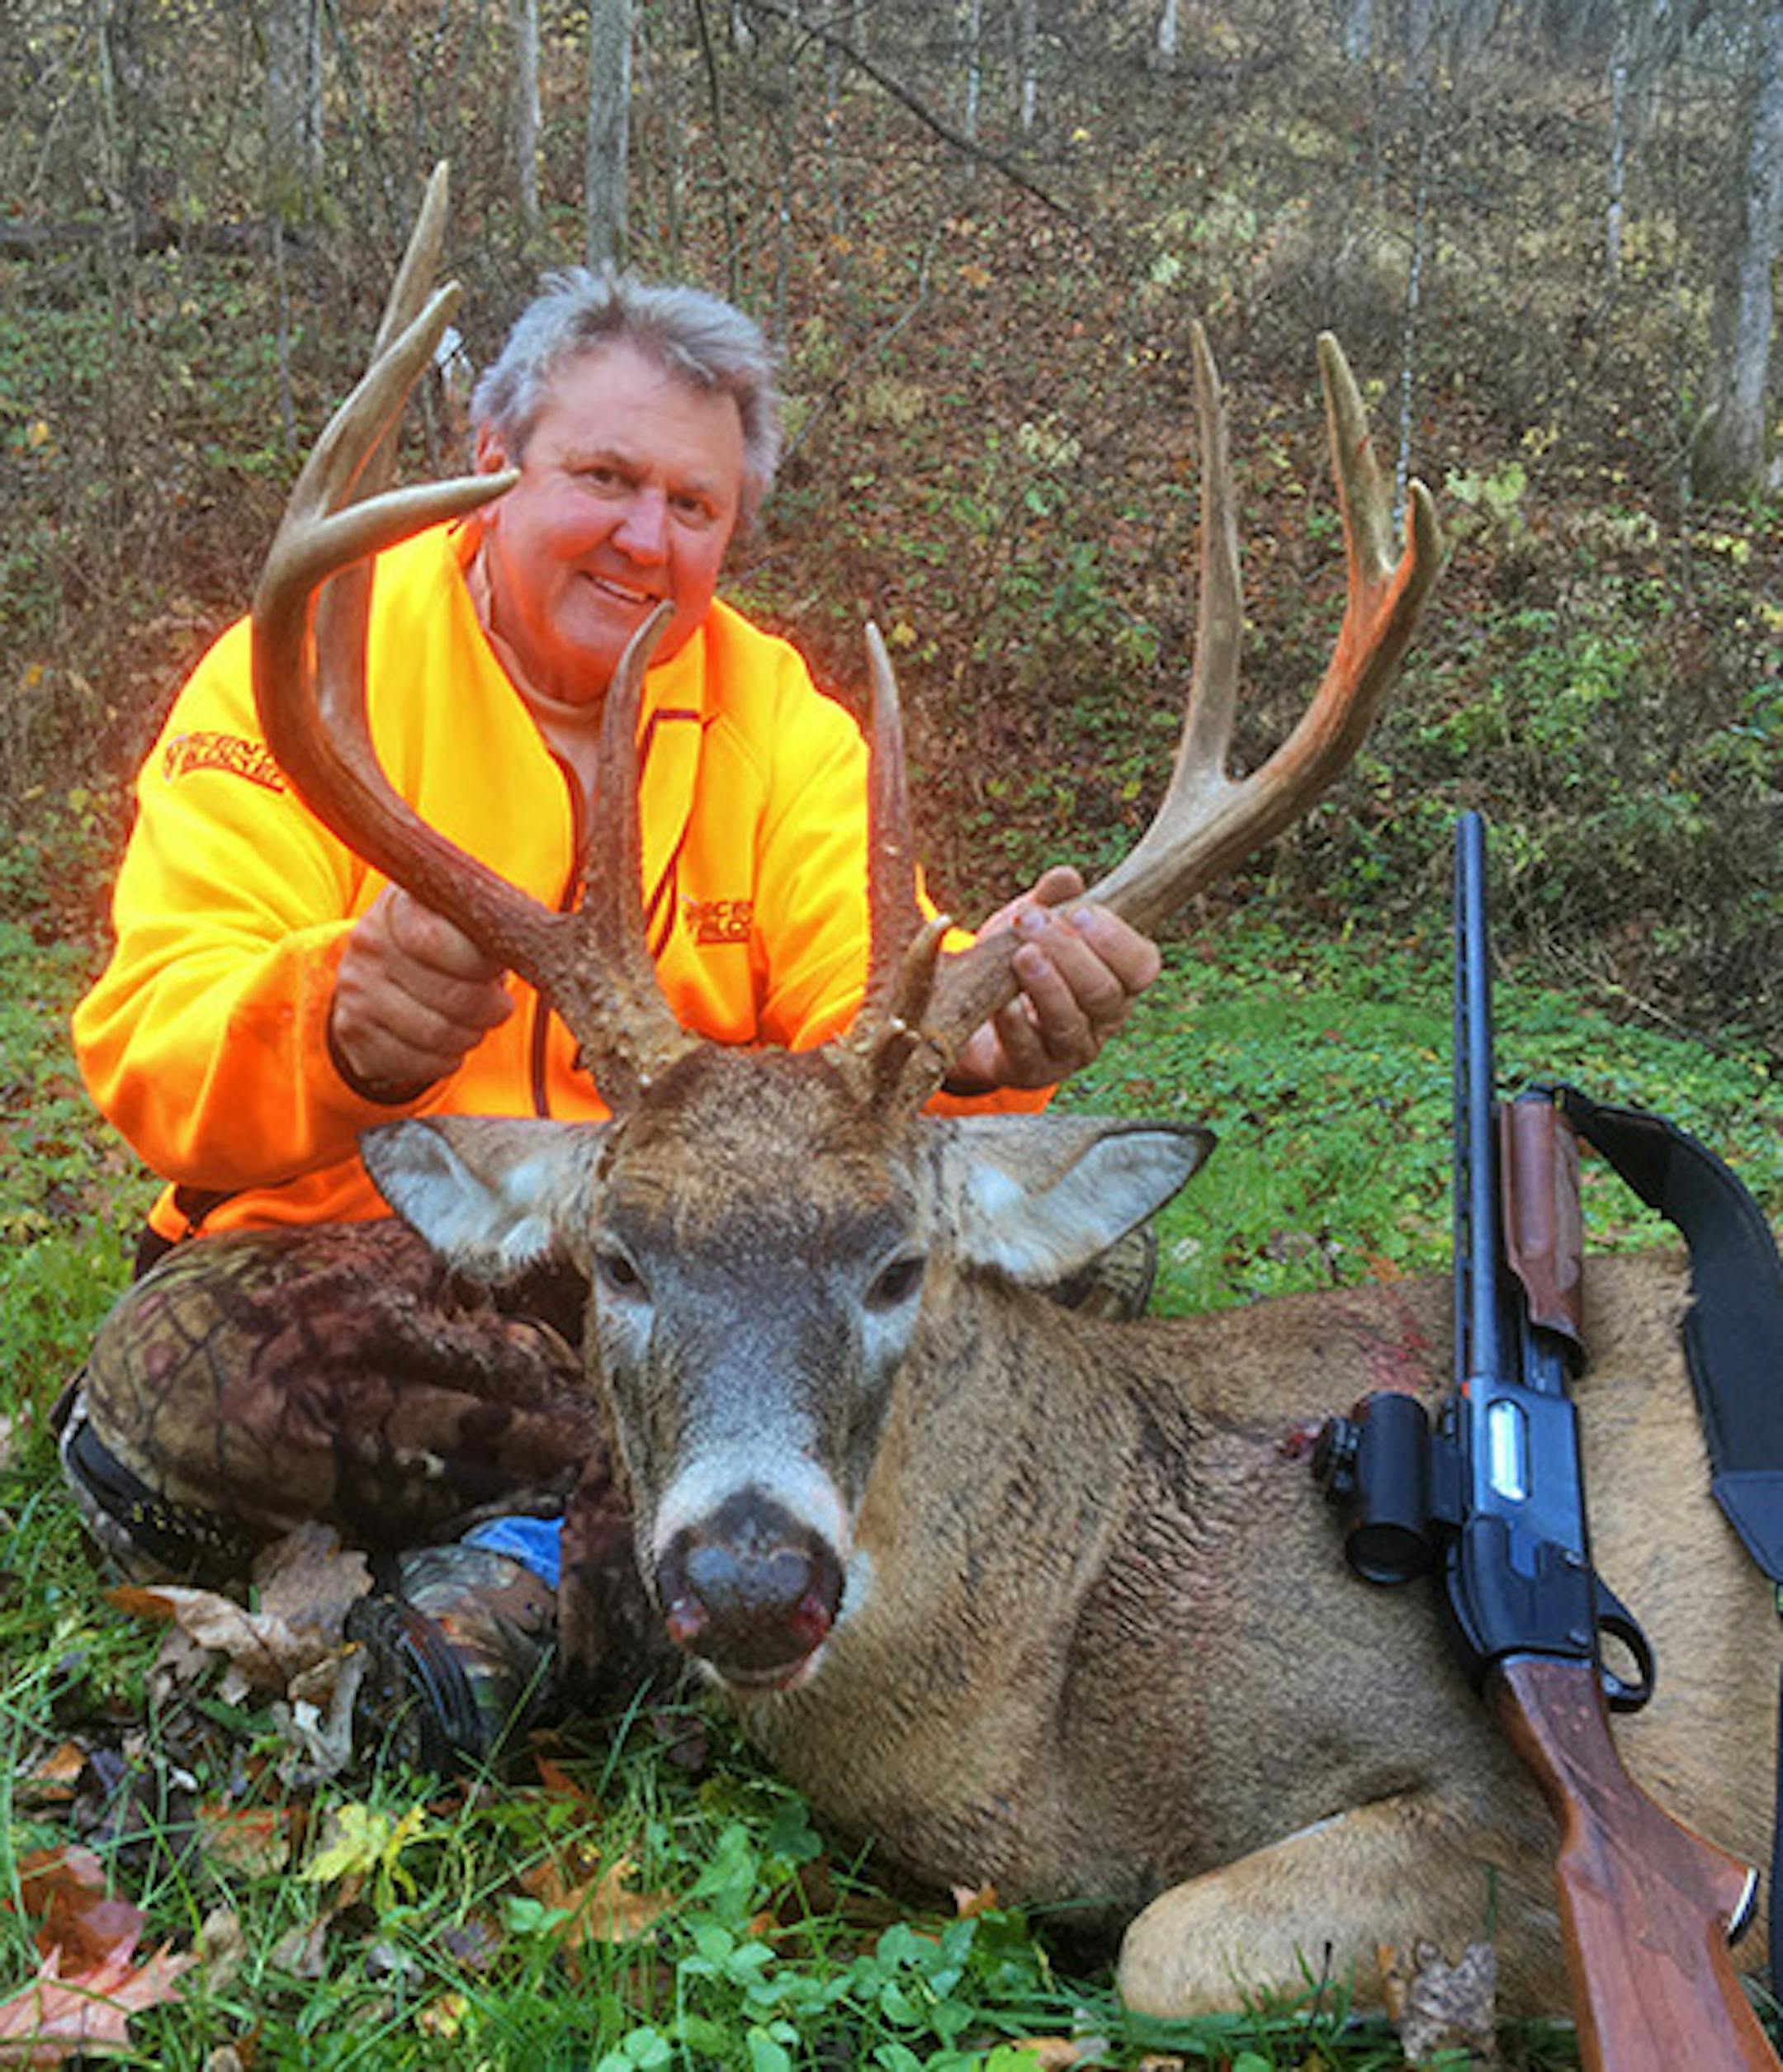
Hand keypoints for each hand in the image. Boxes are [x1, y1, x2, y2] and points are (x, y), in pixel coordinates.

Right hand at [329, 886, 513, 1099]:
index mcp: (399, 905)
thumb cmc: (443, 944)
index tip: (495, 970)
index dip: (479, 964)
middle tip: (499, 1006)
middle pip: (450, 995)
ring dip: (471, 1035)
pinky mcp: (354, 1033)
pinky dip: (447, 1060)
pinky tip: (450, 1043)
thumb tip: (536, 938)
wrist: (381, 976)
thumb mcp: (462, 919)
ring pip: (438, 1034)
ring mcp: (356, 990)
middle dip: (489, 1008)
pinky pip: (418, 1063)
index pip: (437, 939)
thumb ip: (492, 923)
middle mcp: (369, 943)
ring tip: (476, 1023)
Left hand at [949, 867, 1161, 1092]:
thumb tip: (1066, 877)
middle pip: (1103, 992)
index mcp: (1119, 980)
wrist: (979, 1013)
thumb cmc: (1023, 961)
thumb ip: (1052, 900)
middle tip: (1031, 921)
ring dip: (1047, 985)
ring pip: (1070, 1023)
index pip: (1141, 966)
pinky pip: (1028, 1051)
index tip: (1078, 911)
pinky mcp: (1032, 1070)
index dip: (1114, 939)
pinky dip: (1014, 1025)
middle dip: (1069, 953)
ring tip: (1021, 954)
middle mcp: (1103, 1019)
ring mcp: (1070, 1050)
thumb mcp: (1036, 925)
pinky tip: (1003, 1002)